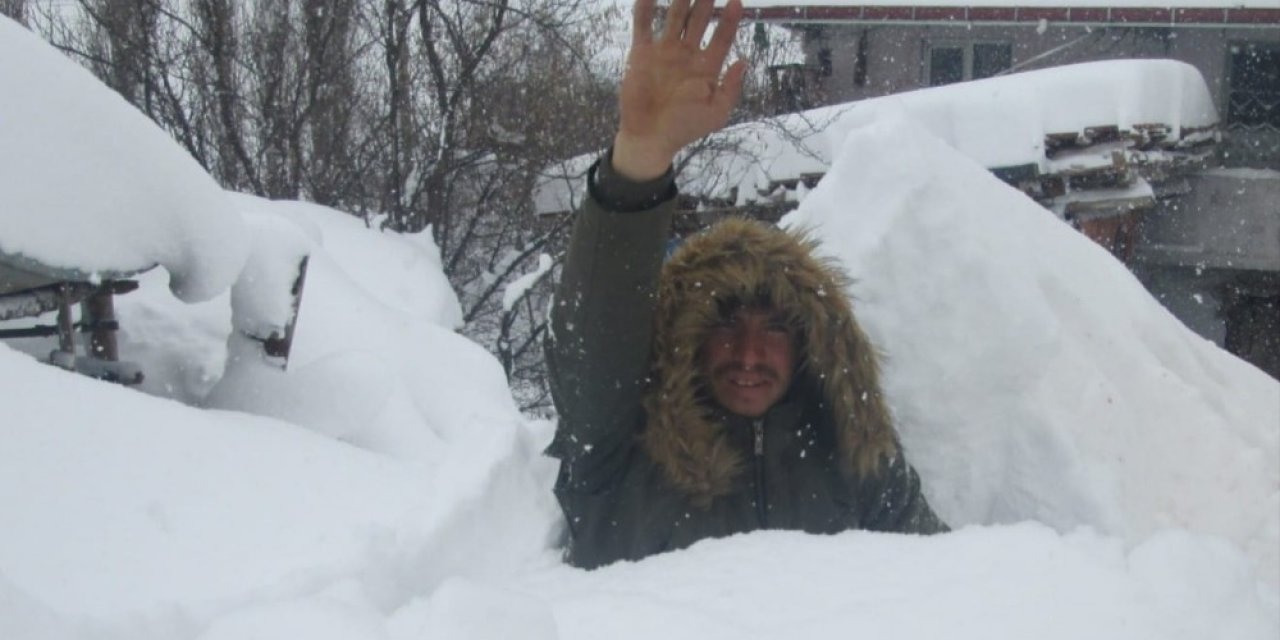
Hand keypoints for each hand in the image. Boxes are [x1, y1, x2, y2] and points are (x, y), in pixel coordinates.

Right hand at [612, 0, 746, 180]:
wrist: (650, 136)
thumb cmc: (685, 127)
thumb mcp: (716, 113)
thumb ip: (731, 88)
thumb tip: (744, 61)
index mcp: (708, 66)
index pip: (723, 37)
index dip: (730, 20)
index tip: (737, 2)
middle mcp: (688, 53)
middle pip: (700, 20)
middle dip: (706, 1)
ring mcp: (665, 50)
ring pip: (675, 17)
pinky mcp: (642, 52)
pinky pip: (644, 26)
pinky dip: (645, 9)